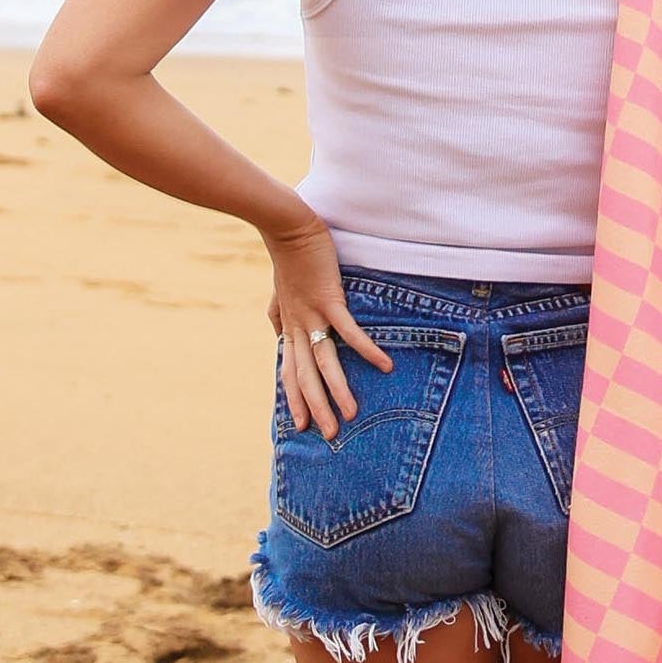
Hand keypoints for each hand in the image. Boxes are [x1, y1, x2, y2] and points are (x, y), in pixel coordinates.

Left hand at [263, 216, 394, 439]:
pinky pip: (349, 332)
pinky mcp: (329, 300)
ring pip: (324, 362)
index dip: (293, 399)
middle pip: (306, 376)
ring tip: (351, 414)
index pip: (289, 372)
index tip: (298, 425)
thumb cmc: (287, 256)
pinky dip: (366, 350)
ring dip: (338, 390)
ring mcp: (313, 315)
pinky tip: (384, 366)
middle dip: (316, 408)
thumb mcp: (278, 291)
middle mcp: (298, 327)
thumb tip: (277, 331)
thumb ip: (278, 314)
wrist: (285, 228)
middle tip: (330, 435)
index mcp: (289, 327)